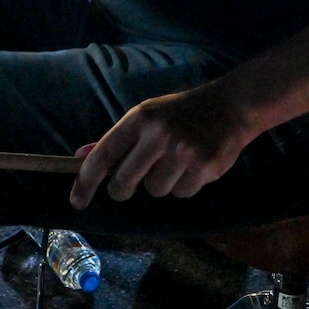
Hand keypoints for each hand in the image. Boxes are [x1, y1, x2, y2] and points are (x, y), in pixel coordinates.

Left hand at [69, 84, 254, 208]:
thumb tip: (80, 157)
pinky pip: (181, 193)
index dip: (85, 182)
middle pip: (124, 182)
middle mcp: (159, 134)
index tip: (77, 201)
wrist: (230, 106)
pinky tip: (192, 166)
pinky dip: (183, 185)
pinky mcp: (205, 167)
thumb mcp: (146, 116)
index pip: (103, 156)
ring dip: (160, 184)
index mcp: (139, 119)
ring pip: (155, 191)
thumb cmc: (180, 113)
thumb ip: (116, 140)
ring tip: (174, 163)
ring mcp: (183, 152)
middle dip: (122, 190)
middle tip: (128, 186)